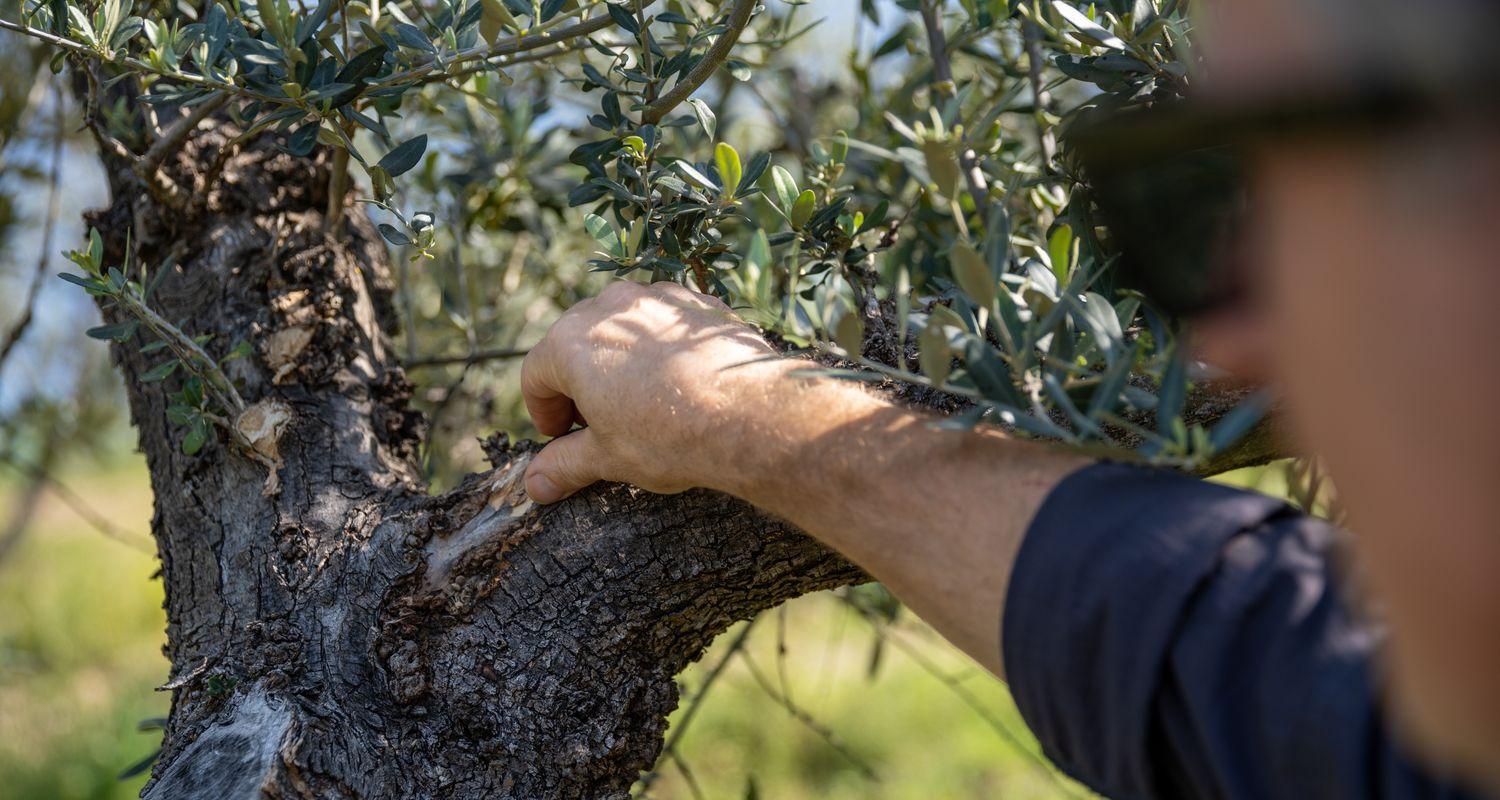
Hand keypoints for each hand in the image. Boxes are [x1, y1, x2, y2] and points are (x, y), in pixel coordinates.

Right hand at [520, 280, 782, 502]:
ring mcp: (656, 297)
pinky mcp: (698, 302)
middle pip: (575, 344)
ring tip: (643, 403)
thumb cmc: (670, 436)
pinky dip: (661, 348)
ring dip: (620, 362)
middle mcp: (609, 305)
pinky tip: (680, 383)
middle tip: (600, 424)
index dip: (544, 412)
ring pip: (622, 327)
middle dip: (580, 384)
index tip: (562, 437)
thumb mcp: (608, 458)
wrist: (750, 415)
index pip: (536, 375)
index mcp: (571, 342)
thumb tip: (535, 485)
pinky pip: (665, 322)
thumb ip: (565, 464)